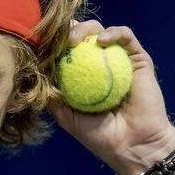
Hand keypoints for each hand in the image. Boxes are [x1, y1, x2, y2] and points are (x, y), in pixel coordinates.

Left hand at [47, 19, 174, 174]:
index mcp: (84, 77)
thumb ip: (53, 97)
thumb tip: (36, 75)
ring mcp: (120, 60)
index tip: (44, 43)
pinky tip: (101, 41)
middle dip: (67, 32)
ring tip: (75, 40)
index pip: (67, 53)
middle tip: (59, 41)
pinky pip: (126, 37)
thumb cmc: (101, 136)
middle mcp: (101, 65)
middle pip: (82, 36)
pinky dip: (113, 33)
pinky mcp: (138, 58)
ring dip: (85, 29)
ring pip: (101, 31)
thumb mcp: (68, 117)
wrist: (133, 145)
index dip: (56, 45)